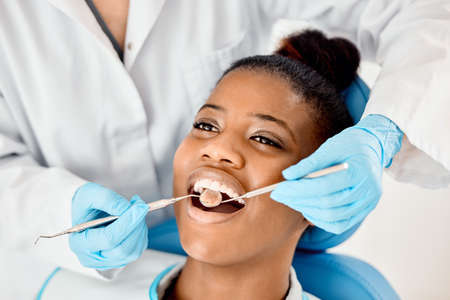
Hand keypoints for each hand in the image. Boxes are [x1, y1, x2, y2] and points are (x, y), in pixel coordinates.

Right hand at [69, 182, 148, 268]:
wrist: (89, 212)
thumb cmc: (86, 205)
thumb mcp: (89, 193)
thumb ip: (106, 199)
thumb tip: (125, 210)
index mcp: (79, 243)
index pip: (107, 239)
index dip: (126, 223)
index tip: (139, 207)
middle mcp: (92, 258)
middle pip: (122, 249)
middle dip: (135, 226)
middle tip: (141, 206)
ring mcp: (108, 261)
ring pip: (133, 250)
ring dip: (139, 227)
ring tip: (135, 208)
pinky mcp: (122, 258)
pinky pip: (138, 247)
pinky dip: (141, 231)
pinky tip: (134, 218)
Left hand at [271, 114, 402, 233]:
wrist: (375, 147)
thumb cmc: (352, 144)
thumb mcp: (331, 146)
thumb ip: (310, 163)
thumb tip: (288, 175)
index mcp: (360, 173)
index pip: (324, 187)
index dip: (299, 190)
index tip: (279, 189)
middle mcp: (368, 192)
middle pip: (327, 204)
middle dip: (298, 201)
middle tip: (279, 195)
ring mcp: (368, 204)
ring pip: (333, 218)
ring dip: (307, 210)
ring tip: (291, 200)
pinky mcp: (364, 211)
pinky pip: (339, 224)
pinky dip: (320, 219)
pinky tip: (307, 208)